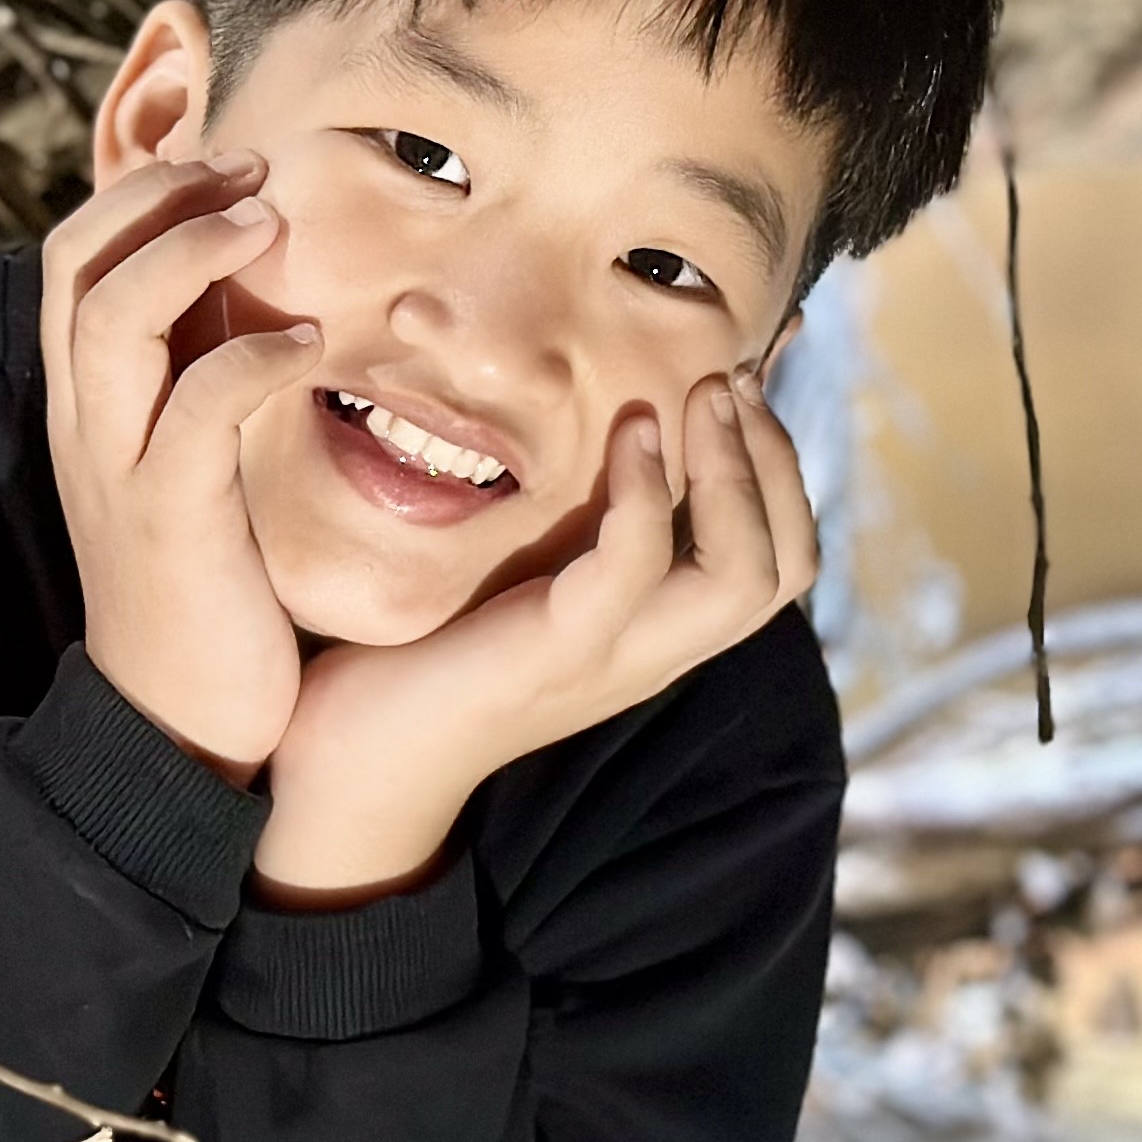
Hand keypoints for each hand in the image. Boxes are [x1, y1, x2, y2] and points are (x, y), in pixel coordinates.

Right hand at [41, 151, 326, 779]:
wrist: (174, 724)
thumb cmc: (203, 589)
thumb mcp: (189, 466)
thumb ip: (200, 381)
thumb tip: (253, 294)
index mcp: (88, 403)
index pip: (76, 255)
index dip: (143, 191)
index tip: (229, 168)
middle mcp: (85, 421)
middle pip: (78, 259)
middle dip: (160, 193)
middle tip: (251, 170)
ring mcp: (118, 466)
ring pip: (114, 314)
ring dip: (193, 248)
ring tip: (270, 221)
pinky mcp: (169, 517)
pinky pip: (196, 406)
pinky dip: (251, 355)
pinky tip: (309, 345)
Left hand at [253, 370, 820, 905]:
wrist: (354, 761)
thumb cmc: (424, 655)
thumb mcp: (522, 576)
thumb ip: (571, 525)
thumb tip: (598, 431)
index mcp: (655, 631)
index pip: (778, 560)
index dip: (781, 469)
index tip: (740, 385)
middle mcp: (654, 651)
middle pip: (786, 567)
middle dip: (776, 460)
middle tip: (733, 379)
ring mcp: (612, 657)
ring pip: (744, 578)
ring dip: (738, 473)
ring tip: (705, 397)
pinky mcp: (555, 651)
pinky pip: (633, 568)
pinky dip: (645, 493)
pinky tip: (632, 432)